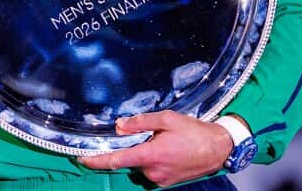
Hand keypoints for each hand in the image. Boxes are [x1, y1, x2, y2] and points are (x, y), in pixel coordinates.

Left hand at [78, 110, 233, 186]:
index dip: (96, 160)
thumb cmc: (195, 132)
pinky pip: (151, 169)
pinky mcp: (166, 182)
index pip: (116, 160)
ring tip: (165, 141)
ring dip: (145, 152)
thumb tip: (120, 125)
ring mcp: (160, 178)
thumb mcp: (167, 119)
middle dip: (132, 147)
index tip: (81, 158)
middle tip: (151, 135)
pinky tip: (168, 149)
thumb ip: (140, 122)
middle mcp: (153, 170)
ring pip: (140, 164)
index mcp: (151, 155)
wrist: (219, 149)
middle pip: (129, 159)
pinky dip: (153, 159)